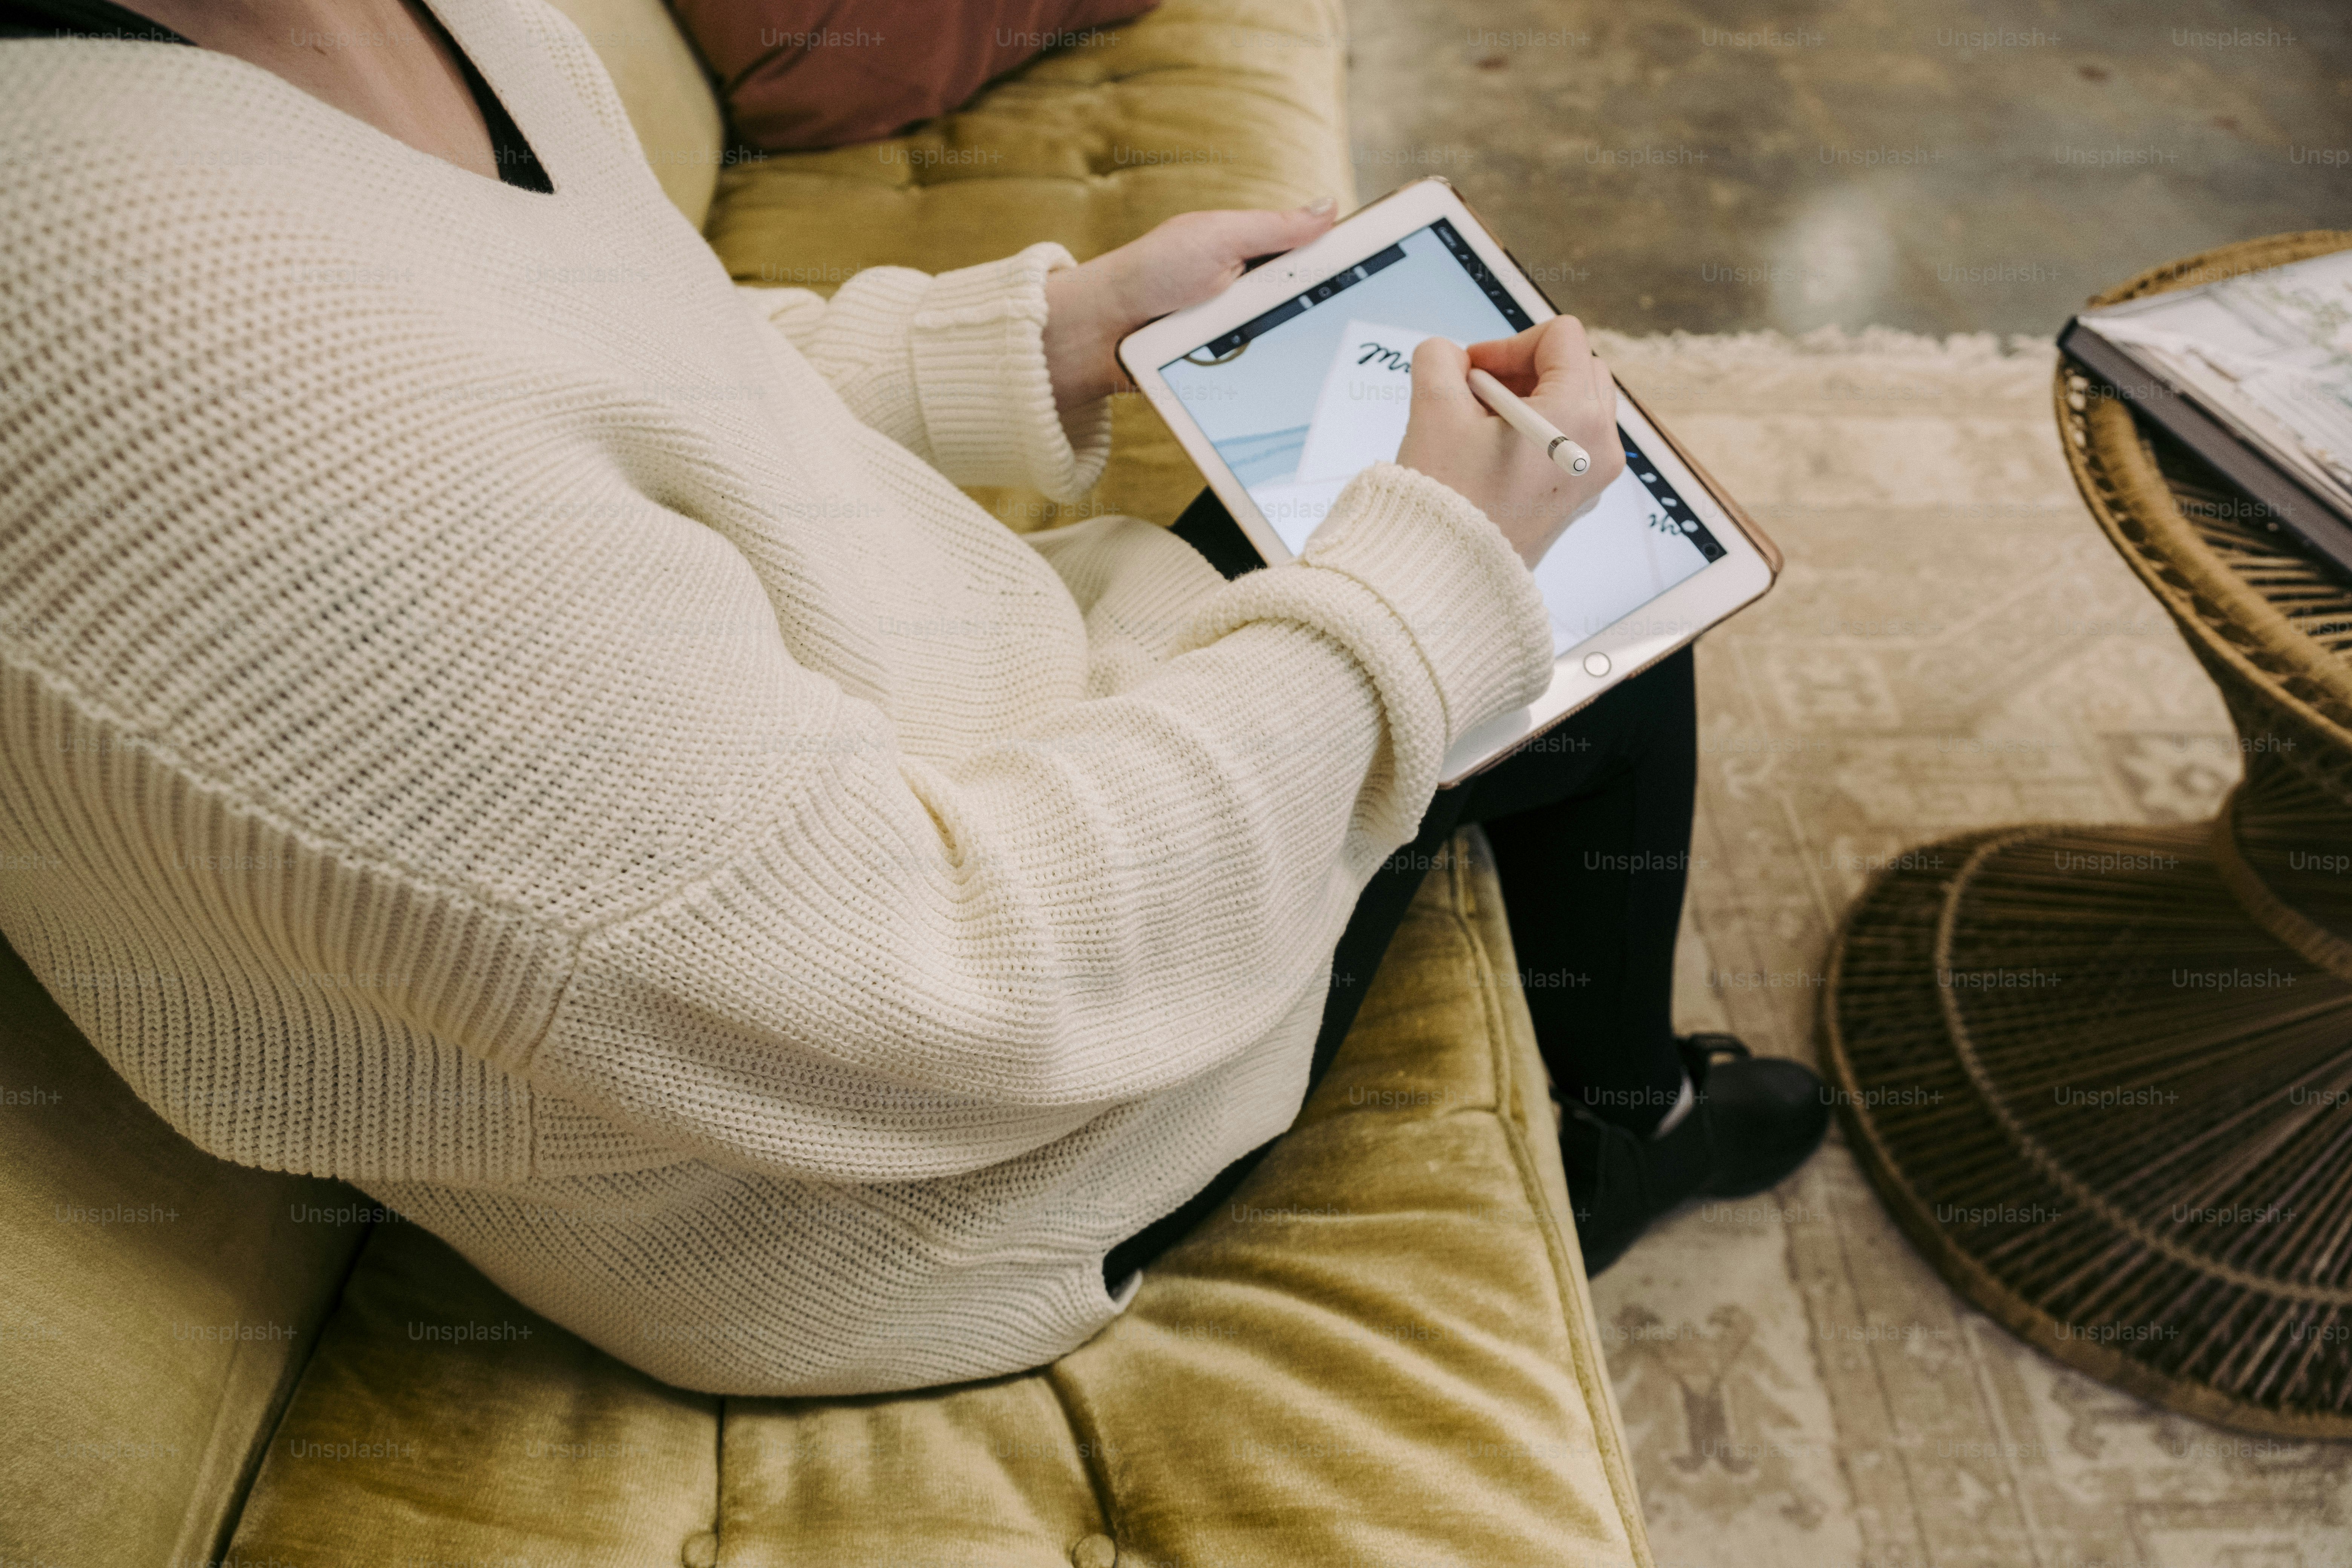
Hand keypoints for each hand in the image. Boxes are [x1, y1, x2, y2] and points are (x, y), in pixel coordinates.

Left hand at [1041, 200, 1338, 414]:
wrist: (1104, 335)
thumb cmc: (1153, 273)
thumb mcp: (1219, 237)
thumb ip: (1275, 226)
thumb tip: (1330, 205)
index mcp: (1263, 256)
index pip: (1326, 260)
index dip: (1361, 267)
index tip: (1396, 274)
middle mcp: (1261, 297)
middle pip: (1322, 309)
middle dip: (1340, 317)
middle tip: (1365, 326)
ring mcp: (1250, 338)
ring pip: (1301, 349)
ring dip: (1311, 355)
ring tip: (1331, 360)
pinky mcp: (1236, 375)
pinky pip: (1272, 380)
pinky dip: (1283, 382)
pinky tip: (1301, 388)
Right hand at [1394, 316, 1623, 569]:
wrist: (1447, 577)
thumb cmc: (1447, 500)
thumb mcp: (1433, 409)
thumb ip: (1440, 359)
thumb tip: (1451, 358)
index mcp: (1578, 415)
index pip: (1560, 337)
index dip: (1510, 343)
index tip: (1473, 370)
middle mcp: (1601, 445)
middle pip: (1577, 367)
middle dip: (1524, 369)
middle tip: (1476, 392)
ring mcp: (1593, 475)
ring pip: (1575, 404)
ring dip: (1529, 399)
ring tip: (1480, 425)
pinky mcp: (1577, 498)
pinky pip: (1569, 442)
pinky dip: (1536, 431)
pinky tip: (1492, 453)